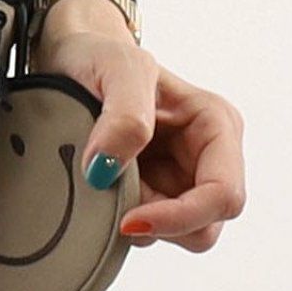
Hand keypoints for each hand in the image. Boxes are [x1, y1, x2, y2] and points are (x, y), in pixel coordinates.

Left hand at [31, 0, 246, 254]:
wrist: (68, 58)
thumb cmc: (99, 54)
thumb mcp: (115, 68)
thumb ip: (123, 116)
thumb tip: (108, 170)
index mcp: (216, 126)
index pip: (223, 195)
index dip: (181, 217)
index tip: (129, 219)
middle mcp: (207, 157)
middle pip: (204, 227)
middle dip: (158, 224)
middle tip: (112, 197)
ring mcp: (181, 178)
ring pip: (175, 235)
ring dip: (137, 223)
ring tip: (104, 181)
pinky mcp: (153, 194)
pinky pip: (146, 230)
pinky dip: (121, 222)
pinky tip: (100, 189)